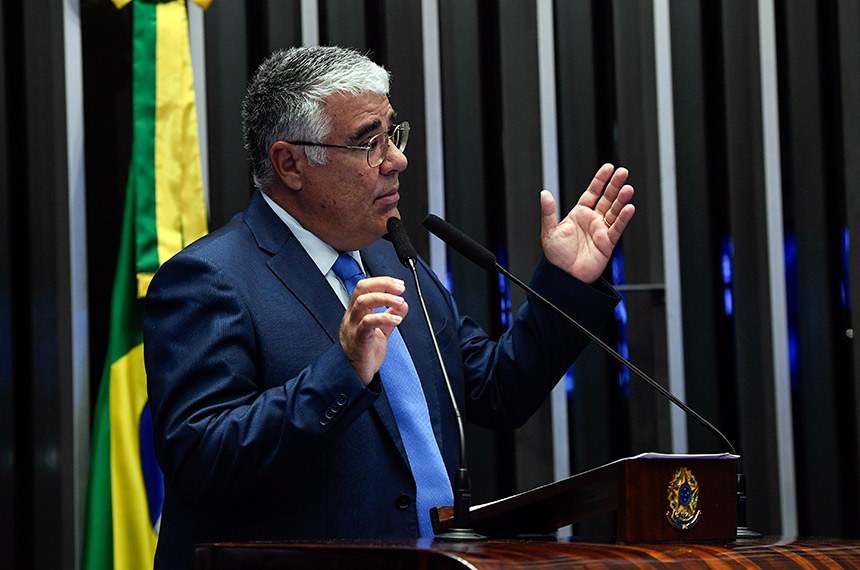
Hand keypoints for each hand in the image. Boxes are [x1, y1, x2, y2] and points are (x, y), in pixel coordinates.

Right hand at [339, 276, 408, 384]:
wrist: (355, 375)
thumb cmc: (364, 353)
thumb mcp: (381, 331)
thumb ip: (390, 316)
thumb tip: (403, 304)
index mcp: (357, 312)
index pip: (365, 286)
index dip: (383, 281)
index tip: (399, 284)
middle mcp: (353, 315)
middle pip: (362, 289)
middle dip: (383, 284)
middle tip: (400, 289)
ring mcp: (353, 326)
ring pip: (363, 302)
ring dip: (385, 298)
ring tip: (400, 302)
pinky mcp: (358, 338)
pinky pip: (368, 322)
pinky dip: (384, 318)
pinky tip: (397, 320)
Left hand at [540, 163, 634, 283]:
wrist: (564, 278)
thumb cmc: (556, 258)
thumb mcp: (549, 232)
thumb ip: (549, 212)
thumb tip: (544, 194)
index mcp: (578, 214)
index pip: (592, 192)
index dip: (600, 180)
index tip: (608, 168)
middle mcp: (592, 220)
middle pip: (607, 198)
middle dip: (615, 185)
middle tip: (623, 172)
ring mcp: (601, 230)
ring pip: (614, 211)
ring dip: (622, 200)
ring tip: (628, 189)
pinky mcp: (608, 243)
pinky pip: (617, 228)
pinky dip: (623, 218)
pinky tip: (629, 208)